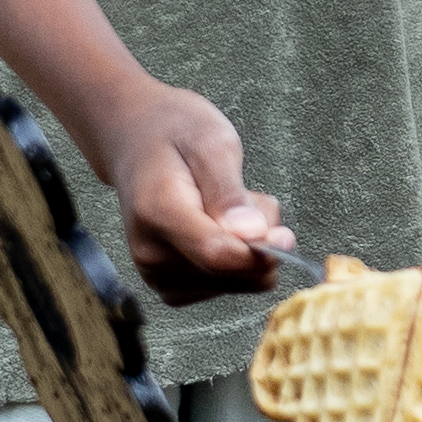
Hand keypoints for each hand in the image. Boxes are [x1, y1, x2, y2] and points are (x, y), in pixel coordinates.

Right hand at [87, 83, 290, 300]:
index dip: (259, 252)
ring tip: (228, 207)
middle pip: (231, 274)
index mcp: (157, 213)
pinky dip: (237, 261)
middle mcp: (150, 253)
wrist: (137, 140)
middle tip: (246, 199)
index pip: (217, 256)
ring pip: (237, 283)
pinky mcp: (170, 286)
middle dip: (257, 242)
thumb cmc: (175, 134)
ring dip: (250, 250)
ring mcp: (157, 274)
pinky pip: (227, 287)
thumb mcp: (212, 143)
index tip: (284, 235)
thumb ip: (230, 193)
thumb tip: (252, 235)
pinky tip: (221, 228)